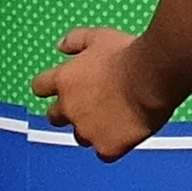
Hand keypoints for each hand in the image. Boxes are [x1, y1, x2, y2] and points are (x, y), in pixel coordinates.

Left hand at [31, 24, 171, 160]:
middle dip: (66, 113)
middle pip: (54, 117)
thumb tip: (60, 46)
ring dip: (91, 129)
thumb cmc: (127, 54)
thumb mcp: (98, 37)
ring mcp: (87, 130)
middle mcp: (69, 108)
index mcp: (64, 80)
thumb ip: (75, 40)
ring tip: (113, 119)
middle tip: (87, 106)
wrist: (152, 78)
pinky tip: (125, 135)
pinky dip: (112, 146)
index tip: (60, 87)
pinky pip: (103, 153)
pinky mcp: (107, 147)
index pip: (39, 87)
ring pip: (80, 137)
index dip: (49, 87)